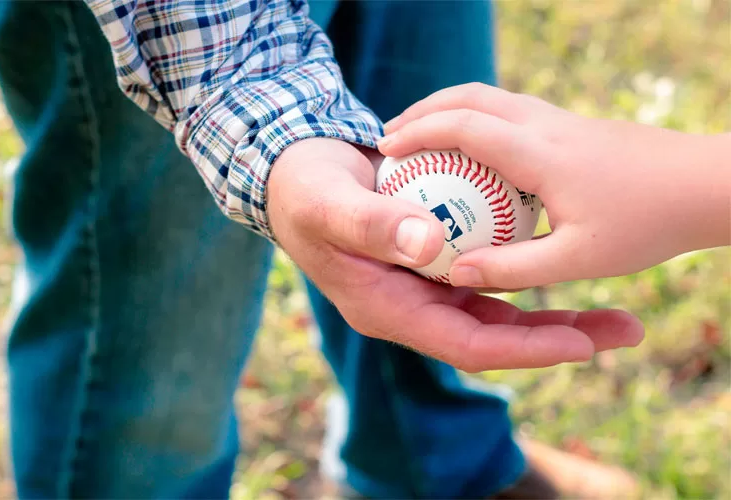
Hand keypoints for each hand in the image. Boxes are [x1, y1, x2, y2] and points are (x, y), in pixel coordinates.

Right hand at [265, 137, 643, 370]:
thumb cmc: (305, 192)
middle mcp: (414, 305)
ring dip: (557, 306)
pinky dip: (527, 266)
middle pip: (496, 333)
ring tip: (616, 309)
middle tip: (624, 328)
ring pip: (501, 306)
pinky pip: (490, 269)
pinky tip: (566, 252)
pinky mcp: (437, 256)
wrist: (295, 176)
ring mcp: (427, 282)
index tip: (578, 344)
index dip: (522, 348)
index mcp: (389, 310)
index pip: (465, 344)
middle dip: (559, 336)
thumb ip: (371, 225)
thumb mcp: (328, 204)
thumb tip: (428, 242)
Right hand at [379, 83, 730, 289]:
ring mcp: (559, 119)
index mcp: (540, 154)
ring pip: (489, 97)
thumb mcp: (579, 259)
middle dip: (424, 112)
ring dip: (448, 111)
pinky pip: (507, 109)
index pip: (464, 128)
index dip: (419, 133)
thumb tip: (456, 273)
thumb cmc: (648, 224)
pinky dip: (474, 119)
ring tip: (422, 140)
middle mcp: (544, 126)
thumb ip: (512, 268)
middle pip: (470, 97)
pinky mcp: (570, 124)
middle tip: (392, 139)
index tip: (387, 148)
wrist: (710, 183)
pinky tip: (473, 153)